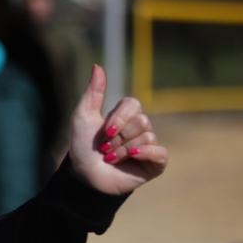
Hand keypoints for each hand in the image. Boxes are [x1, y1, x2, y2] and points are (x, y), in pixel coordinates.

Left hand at [69, 65, 166, 195]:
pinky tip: (132, 158)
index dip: (120, 118)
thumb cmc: (82, 147)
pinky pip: (160, 152)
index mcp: (125, 115)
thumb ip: (92, 93)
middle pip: (141, 121)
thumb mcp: (82, 117)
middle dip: (118, 138)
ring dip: (123, 150)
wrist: (83, 177)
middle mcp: (139, 128)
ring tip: (110, 159)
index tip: (104, 131)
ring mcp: (148, 145)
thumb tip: (97, 65)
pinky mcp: (155, 163)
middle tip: (104, 149)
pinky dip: (146, 153)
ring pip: (147, 137)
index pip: (134, 104)